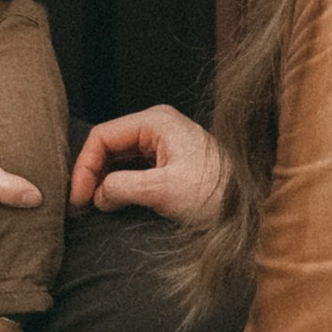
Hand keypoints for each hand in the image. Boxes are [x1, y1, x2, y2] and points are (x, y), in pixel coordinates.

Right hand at [69, 104, 223, 222]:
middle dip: (91, 174)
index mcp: (156, 121)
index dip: (84, 167)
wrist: (254, 210)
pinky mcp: (170, 161)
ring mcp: (165, 142)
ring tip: (91, 206)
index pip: (103, 136)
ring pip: (120, 157)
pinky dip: (120, 183)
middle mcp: (158, 125)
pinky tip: (112, 201)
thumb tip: (96, 195)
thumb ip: (122, 187)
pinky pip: (134, 167)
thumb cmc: (216, 195)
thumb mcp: (163, 191)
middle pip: (109, 145)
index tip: (78, 199)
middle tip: (79, 206)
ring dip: (104, 180)